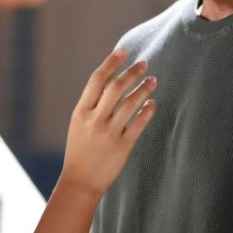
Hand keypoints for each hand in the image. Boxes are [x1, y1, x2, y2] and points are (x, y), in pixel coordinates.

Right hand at [60, 49, 155, 196]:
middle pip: (116, 87)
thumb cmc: (80, 149)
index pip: (97, 79)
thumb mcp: (79, 123)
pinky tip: (153, 103)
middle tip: (144, 64)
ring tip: (153, 81)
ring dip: (144, 89)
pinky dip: (148, 111)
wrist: (80, 181)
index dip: (111, 62)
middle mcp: (94, 120)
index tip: (123, 51)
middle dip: (132, 72)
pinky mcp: (122, 147)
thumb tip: (113, 81)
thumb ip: (92, 104)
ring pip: (131, 104)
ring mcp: (109, 134)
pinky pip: (139, 124)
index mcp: (81, 111)